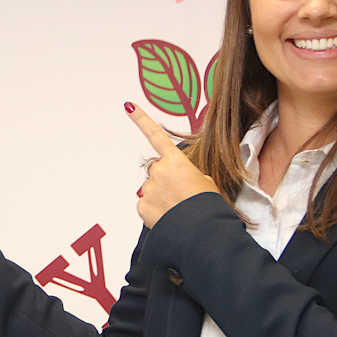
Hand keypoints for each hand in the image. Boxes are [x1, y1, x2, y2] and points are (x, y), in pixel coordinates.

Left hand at [126, 102, 219, 227]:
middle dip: (166, 180)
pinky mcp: (142, 206)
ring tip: (179, 209)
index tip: (128, 107)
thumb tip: (179, 183)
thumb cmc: (207, 206)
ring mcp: (148, 188)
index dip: (141, 120)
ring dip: (162, 197)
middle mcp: (159, 171)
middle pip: (158, 171)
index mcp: (176, 161)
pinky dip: (155, 211)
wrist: (201, 230)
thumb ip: (188, 175)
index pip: (156, 135)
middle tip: (182, 195)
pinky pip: (146, 205)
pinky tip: (168, 217)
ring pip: (152, 189)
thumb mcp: (206, 183)